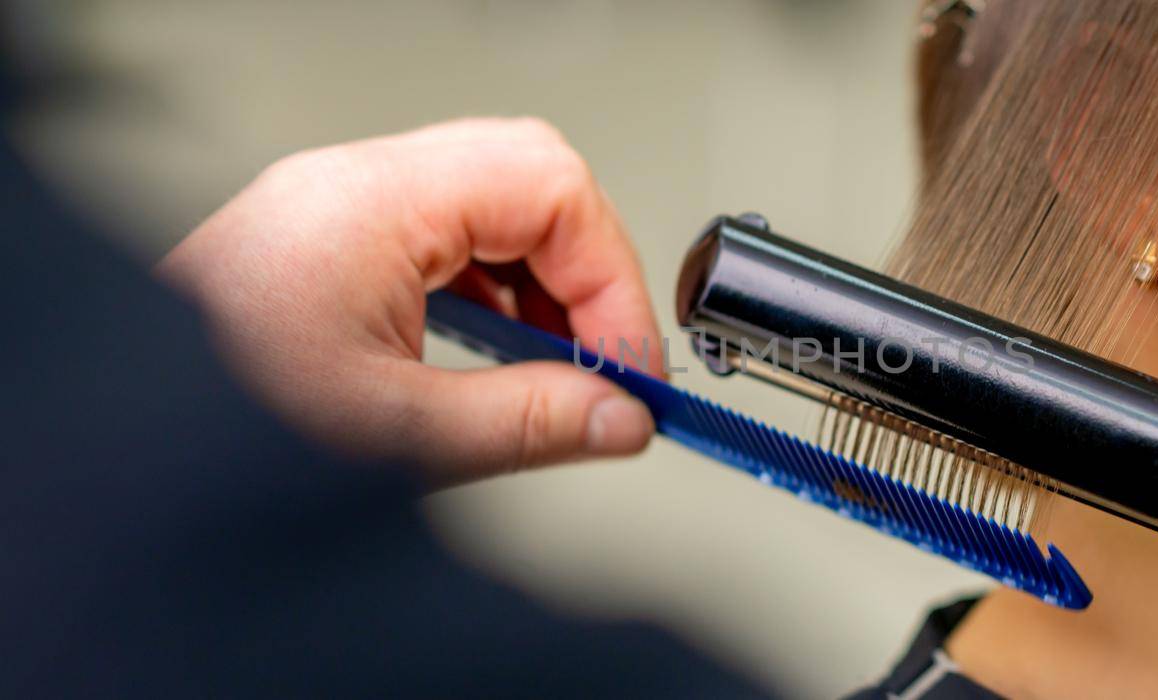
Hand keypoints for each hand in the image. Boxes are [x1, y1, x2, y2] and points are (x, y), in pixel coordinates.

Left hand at [160, 119, 662, 482]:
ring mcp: (339, 204)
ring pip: (494, 197)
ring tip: (561, 365)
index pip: (552, 191)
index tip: (629, 367)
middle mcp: (354, 184)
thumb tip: (620, 417)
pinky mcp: (329, 237)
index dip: (611, 281)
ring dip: (546, 279)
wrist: (111, 433)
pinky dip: (497, 285)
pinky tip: (503, 350)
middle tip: (608, 358)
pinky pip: (448, 229)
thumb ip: (526, 422)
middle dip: (588, 271)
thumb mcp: (391, 436)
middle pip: (532, 176)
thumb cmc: (208, 419)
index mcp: (371, 204)